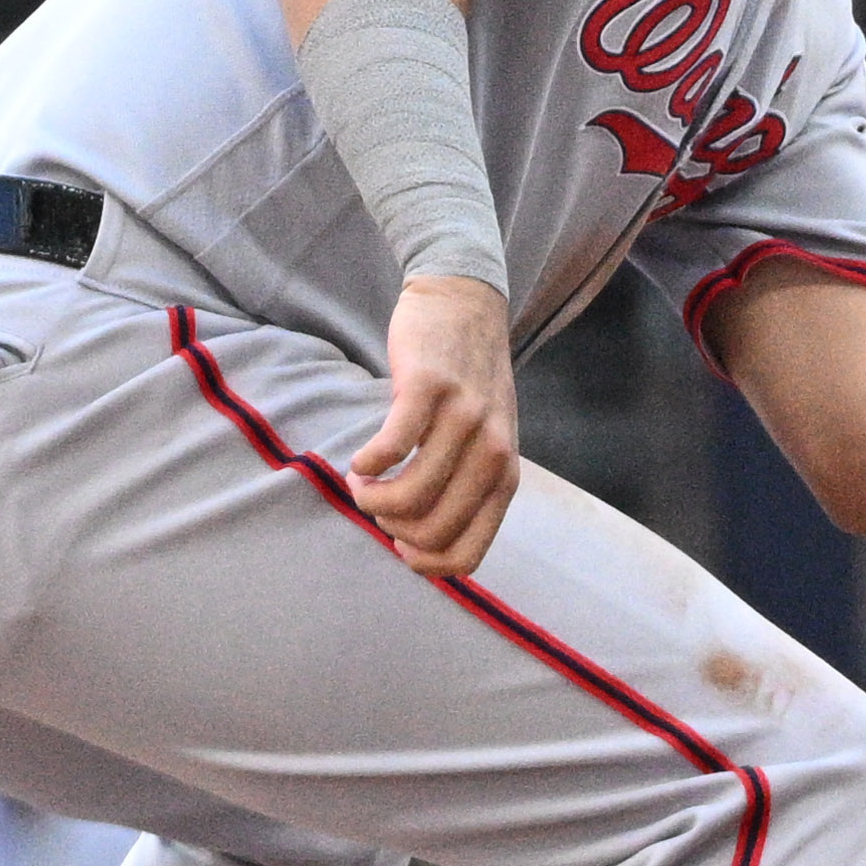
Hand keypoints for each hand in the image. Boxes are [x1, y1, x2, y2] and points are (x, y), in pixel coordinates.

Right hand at [352, 273, 521, 578]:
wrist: (465, 303)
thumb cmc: (466, 383)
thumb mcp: (485, 442)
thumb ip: (467, 488)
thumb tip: (423, 546)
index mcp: (505, 477)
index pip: (466, 556)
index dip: (422, 562)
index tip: (397, 539)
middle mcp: (492, 453)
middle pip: (431, 531)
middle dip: (389, 527)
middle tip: (373, 500)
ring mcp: (463, 420)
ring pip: (409, 497)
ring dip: (370, 497)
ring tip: (361, 479)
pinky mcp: (429, 388)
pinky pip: (391, 448)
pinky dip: (366, 463)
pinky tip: (360, 457)